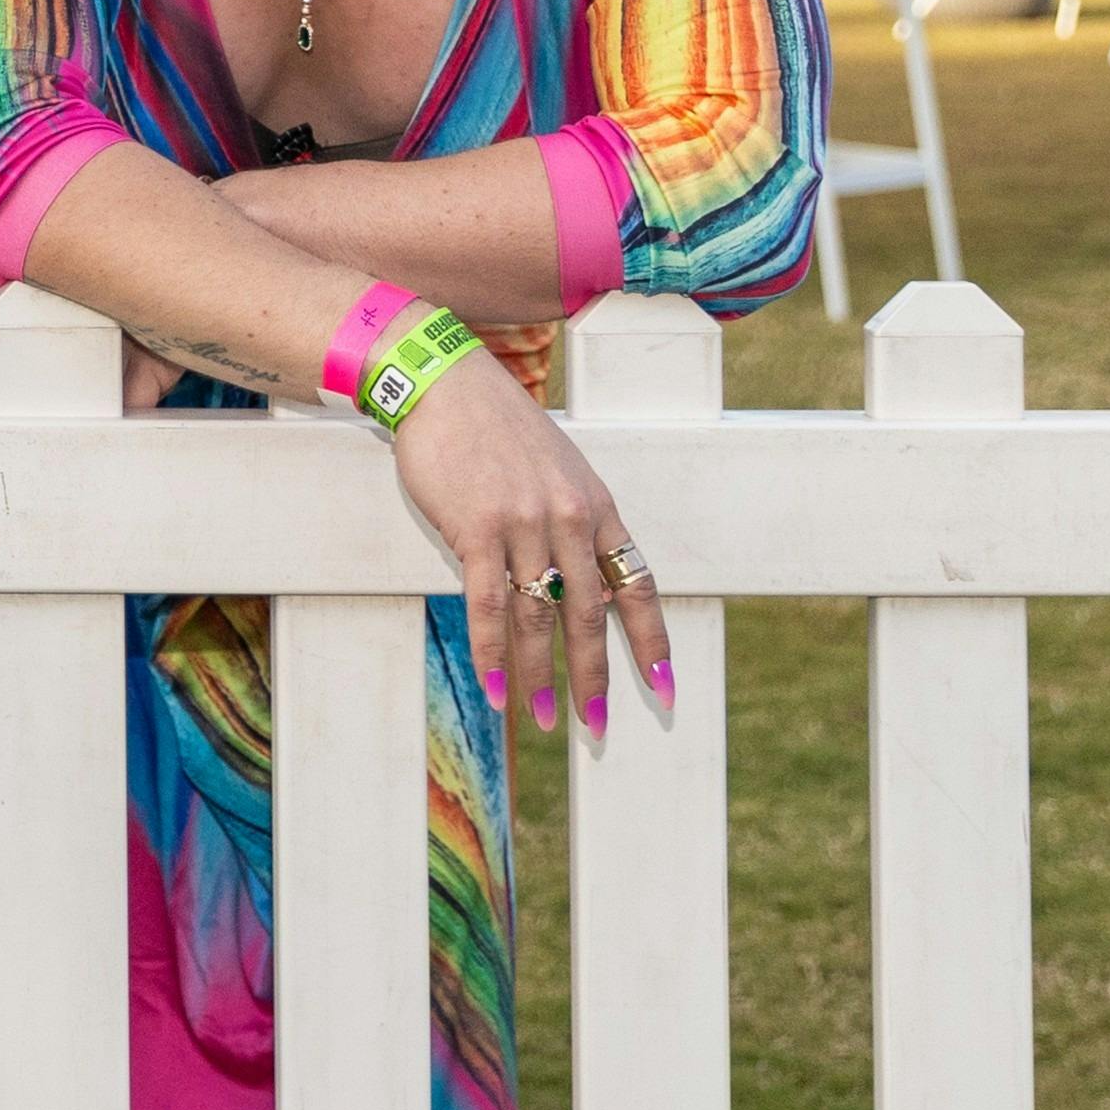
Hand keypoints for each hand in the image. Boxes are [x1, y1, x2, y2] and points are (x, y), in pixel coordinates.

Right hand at [378, 348, 670, 737]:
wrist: (446, 383)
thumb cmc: (497, 428)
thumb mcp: (557, 468)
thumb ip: (572, 522)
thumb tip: (575, 584)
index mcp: (597, 506)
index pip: (636, 586)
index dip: (650, 642)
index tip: (663, 688)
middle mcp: (569, 518)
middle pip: (591, 615)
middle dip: (594, 676)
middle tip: (595, 726)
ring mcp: (525, 524)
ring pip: (541, 617)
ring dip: (541, 676)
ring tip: (541, 718)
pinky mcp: (477, 529)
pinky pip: (489, 605)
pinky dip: (494, 653)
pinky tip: (496, 688)